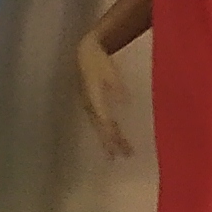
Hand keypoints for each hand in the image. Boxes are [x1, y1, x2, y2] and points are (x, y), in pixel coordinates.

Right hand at [76, 41, 134, 156]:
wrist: (85, 54)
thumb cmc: (99, 62)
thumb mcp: (110, 71)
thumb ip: (117, 86)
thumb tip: (126, 102)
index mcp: (94, 100)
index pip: (104, 122)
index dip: (111, 135)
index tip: (119, 147)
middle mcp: (90, 107)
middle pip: (101, 129)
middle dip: (112, 143)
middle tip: (124, 156)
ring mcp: (90, 107)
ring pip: (100, 128)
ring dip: (111, 141)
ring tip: (121, 154)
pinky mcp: (92, 106)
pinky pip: (100, 124)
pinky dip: (108, 133)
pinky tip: (115, 140)